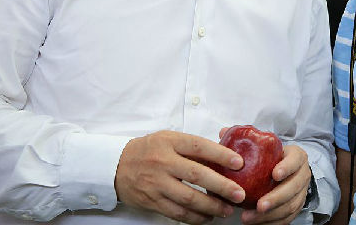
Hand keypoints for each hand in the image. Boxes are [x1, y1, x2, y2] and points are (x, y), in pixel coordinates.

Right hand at [115, 130, 244, 224]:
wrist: (116, 165)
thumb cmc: (149, 150)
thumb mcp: (169, 139)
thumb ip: (193, 147)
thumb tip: (224, 154)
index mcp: (170, 142)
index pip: (199, 147)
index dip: (221, 154)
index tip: (239, 163)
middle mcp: (163, 162)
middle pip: (197, 175)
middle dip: (221, 186)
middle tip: (239, 193)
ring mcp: (157, 183)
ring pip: (188, 198)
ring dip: (211, 206)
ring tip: (226, 209)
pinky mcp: (152, 201)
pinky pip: (176, 212)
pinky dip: (194, 217)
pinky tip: (207, 217)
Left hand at [240, 144, 310, 224]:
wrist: (285, 171)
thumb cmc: (271, 158)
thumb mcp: (263, 147)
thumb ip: (245, 140)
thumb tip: (223, 132)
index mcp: (296, 157)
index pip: (296, 160)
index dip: (287, 167)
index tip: (275, 174)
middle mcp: (302, 174)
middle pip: (294, 188)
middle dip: (277, 198)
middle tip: (259, 205)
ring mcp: (301, 192)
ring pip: (291, 206)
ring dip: (270, 215)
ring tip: (248, 218)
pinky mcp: (296, 207)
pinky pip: (287, 219)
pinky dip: (272, 223)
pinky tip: (255, 224)